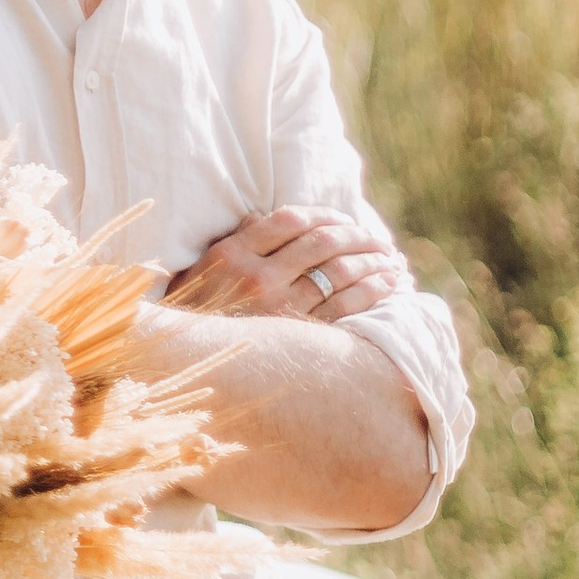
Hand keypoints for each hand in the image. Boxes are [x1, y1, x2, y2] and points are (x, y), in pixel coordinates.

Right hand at [165, 206, 408, 324]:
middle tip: (379, 240)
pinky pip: (345, 306)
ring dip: (373, 262)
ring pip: (339, 273)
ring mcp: (278, 308)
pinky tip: (390, 284)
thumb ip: (236, 240)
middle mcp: (257, 277)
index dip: (325, 214)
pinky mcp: (296, 336)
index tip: (345, 218)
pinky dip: (373, 291)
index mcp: (233, 253)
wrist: (186, 364)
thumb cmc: (196, 315)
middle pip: (322, 243)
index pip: (291, 219)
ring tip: (392, 260)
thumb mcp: (204, 270)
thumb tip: (262, 216)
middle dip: (359, 236)